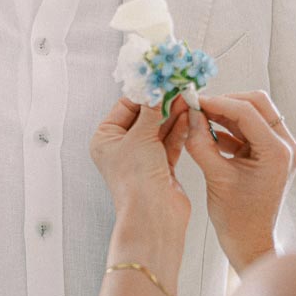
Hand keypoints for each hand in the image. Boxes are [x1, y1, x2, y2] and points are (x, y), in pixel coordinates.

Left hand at [90, 97, 192, 278]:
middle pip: (144, 116)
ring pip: (160, 129)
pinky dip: (179, 129)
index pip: (126, 106)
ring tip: (188, 97)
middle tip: (178, 86)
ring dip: (174, 114)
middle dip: (162, 103)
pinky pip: (170, 142)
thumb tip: (156, 88)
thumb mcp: (141, 137)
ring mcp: (142, 158)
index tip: (161, 79)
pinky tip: (189, 116)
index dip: (144, 93)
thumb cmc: (136, 181)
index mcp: (106, 139)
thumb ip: (151, 111)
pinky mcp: (161, 167)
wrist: (153, 217)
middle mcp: (122, 148)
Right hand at [184, 91, 295, 272]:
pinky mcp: (270, 155)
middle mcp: (285, 146)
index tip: (193, 100)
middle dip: (225, 101)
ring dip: (225, 113)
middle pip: (257, 104)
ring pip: (253, 114)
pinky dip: (229, 127)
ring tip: (199, 117)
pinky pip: (250, 129)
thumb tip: (190, 113)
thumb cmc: (237, 218)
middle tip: (198, 105)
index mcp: (277, 152)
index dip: (217, 102)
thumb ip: (201, 142)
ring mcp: (280, 150)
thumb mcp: (216, 177)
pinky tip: (207, 131)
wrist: (251, 244)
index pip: (247, 111)